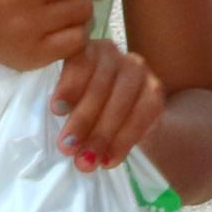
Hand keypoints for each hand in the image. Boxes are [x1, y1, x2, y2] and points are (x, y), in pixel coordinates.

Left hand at [51, 37, 164, 173]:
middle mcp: (115, 54)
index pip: (80, 62)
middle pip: (99, 86)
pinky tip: (109, 160)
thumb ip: (66, 106)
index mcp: (87, 50)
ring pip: (120, 103)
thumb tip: (59, 132)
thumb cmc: (87, 106)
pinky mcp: (155, 92)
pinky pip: (141, 117)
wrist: (127, 115)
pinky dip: (123, 142)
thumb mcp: (71, 100)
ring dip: (102, 136)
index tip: (56, 110)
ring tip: (86, 161)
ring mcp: (139, 70)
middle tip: (67, 148)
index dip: (69, 86)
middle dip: (82, 121)